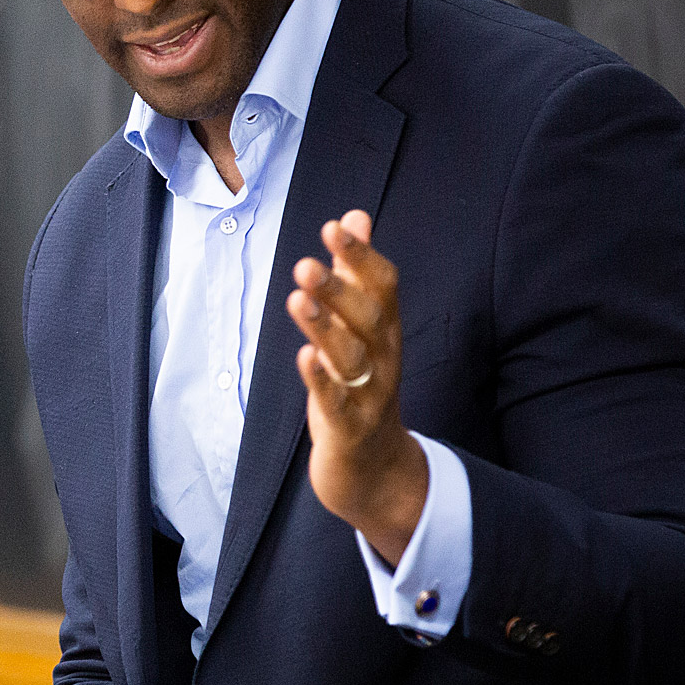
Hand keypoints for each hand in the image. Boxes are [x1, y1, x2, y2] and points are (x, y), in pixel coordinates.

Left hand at [288, 210, 429, 563]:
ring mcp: (368, 395)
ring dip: (326, 328)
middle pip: (369, 319)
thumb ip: (357, 272)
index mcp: (386, 332)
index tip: (336, 225)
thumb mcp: (362, 328)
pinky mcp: (348, 429)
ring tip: (298, 299)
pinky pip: (337, 403)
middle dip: (340, 289)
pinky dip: (322, 380)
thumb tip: (354, 216)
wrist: (373, 468)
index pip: (384, 287)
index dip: (362, 257)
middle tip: (306, 263)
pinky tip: (304, 357)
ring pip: (351, 358)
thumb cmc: (361, 386)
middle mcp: (384, 359)